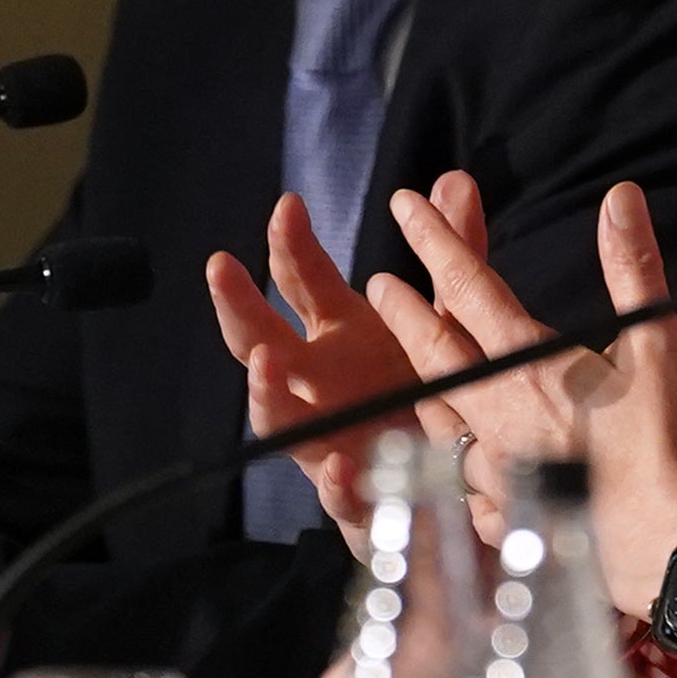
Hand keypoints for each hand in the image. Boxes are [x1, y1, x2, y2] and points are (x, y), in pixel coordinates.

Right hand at [208, 180, 489, 556]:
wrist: (455, 483)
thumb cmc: (432, 389)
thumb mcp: (453, 317)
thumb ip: (454, 252)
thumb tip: (453, 180)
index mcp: (342, 334)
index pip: (303, 281)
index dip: (291, 244)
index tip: (288, 206)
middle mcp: (322, 383)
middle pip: (263, 341)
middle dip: (239, 306)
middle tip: (221, 267)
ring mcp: (329, 439)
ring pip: (281, 419)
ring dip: (266, 393)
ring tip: (266, 364)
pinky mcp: (357, 497)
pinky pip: (341, 496)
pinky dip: (340, 485)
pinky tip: (343, 470)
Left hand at [369, 178, 676, 619]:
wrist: (670, 547)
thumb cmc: (668, 443)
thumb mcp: (657, 344)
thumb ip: (633, 269)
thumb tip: (620, 196)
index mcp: (528, 365)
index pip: (470, 289)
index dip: (436, 243)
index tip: (405, 206)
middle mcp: (496, 414)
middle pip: (438, 352)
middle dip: (407, 312)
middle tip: (378, 283)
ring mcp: (494, 473)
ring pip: (442, 422)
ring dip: (423, 390)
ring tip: (413, 375)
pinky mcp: (507, 521)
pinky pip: (464, 494)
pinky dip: (454, 477)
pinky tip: (455, 479)